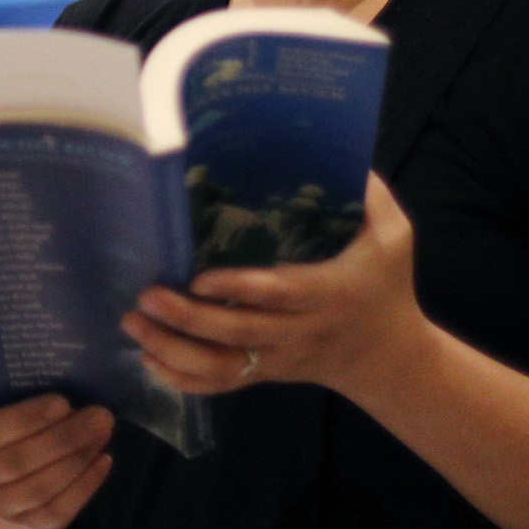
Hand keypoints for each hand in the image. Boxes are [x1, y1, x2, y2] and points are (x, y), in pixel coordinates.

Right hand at [0, 393, 112, 528]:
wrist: (3, 454)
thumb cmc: (9, 411)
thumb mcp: (5, 394)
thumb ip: (23, 385)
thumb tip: (66, 366)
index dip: (27, 418)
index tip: (63, 401)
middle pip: (19, 463)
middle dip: (65, 439)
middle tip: (100, 416)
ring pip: (39, 491)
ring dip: (77, 462)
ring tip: (103, 435)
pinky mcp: (22, 523)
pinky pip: (55, 513)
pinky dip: (84, 489)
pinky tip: (103, 461)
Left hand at [123, 174, 430, 403]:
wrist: (390, 356)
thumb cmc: (387, 284)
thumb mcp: (394, 235)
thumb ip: (367, 194)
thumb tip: (333, 144)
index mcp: (330, 294)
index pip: (279, 295)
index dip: (238, 288)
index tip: (198, 277)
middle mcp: (301, 332)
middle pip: (239, 333)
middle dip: (188, 319)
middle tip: (145, 295)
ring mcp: (280, 358)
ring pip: (224, 366)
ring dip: (173, 349)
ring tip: (133, 323)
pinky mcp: (266, 372)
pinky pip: (223, 385)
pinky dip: (185, 379)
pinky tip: (149, 359)